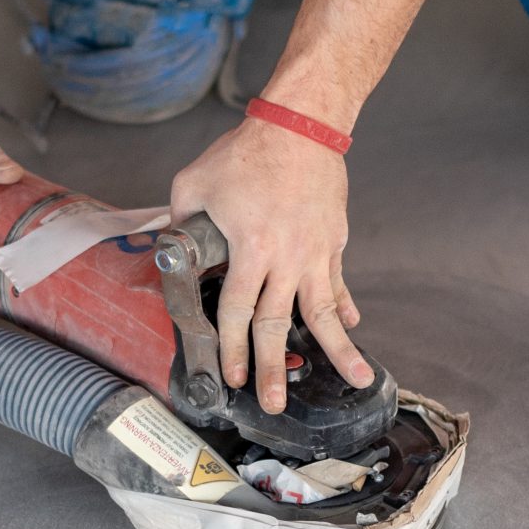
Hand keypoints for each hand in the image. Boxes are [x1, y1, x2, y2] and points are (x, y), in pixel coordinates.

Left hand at [170, 116, 373, 415]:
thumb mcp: (194, 181)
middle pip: (278, 324)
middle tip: (274, 403)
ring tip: (358, 380)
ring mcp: (315, 252)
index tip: (234, 377)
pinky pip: (338, 283)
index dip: (232, 348)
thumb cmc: (247, 151)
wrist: (302, 125)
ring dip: (339, 350)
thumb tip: (171, 244)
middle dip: (274, 367)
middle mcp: (286, 258)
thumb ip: (181, 218)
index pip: (236, 311)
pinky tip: (350, 329)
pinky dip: (343, 308)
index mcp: (251, 248)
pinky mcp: (333, 241)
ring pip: (324, 312)